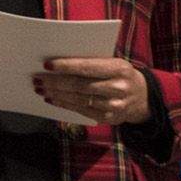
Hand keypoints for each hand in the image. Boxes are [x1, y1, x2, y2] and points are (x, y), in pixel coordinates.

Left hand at [34, 56, 149, 126]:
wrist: (142, 97)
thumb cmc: (120, 74)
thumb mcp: (114, 63)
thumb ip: (93, 61)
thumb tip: (61, 62)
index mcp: (119, 68)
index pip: (88, 67)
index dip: (66, 66)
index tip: (48, 64)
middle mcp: (118, 87)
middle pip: (80, 85)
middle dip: (56, 82)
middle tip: (37, 78)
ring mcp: (113, 105)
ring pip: (78, 99)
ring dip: (56, 94)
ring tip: (41, 88)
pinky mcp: (108, 118)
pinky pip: (81, 110)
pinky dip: (64, 104)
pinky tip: (52, 99)